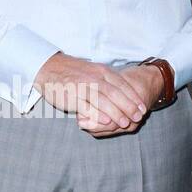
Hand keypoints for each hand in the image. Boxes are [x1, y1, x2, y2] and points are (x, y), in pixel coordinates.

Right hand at [33, 54, 159, 136]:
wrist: (49, 68)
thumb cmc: (74, 72)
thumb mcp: (94, 71)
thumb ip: (108, 80)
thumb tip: (125, 92)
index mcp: (101, 71)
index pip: (122, 85)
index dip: (133, 97)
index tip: (142, 108)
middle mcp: (93, 78)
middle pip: (115, 93)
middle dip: (128, 106)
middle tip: (138, 117)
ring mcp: (82, 87)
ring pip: (103, 100)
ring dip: (116, 112)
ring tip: (125, 123)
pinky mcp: (71, 96)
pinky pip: (86, 106)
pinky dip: (97, 114)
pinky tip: (106, 121)